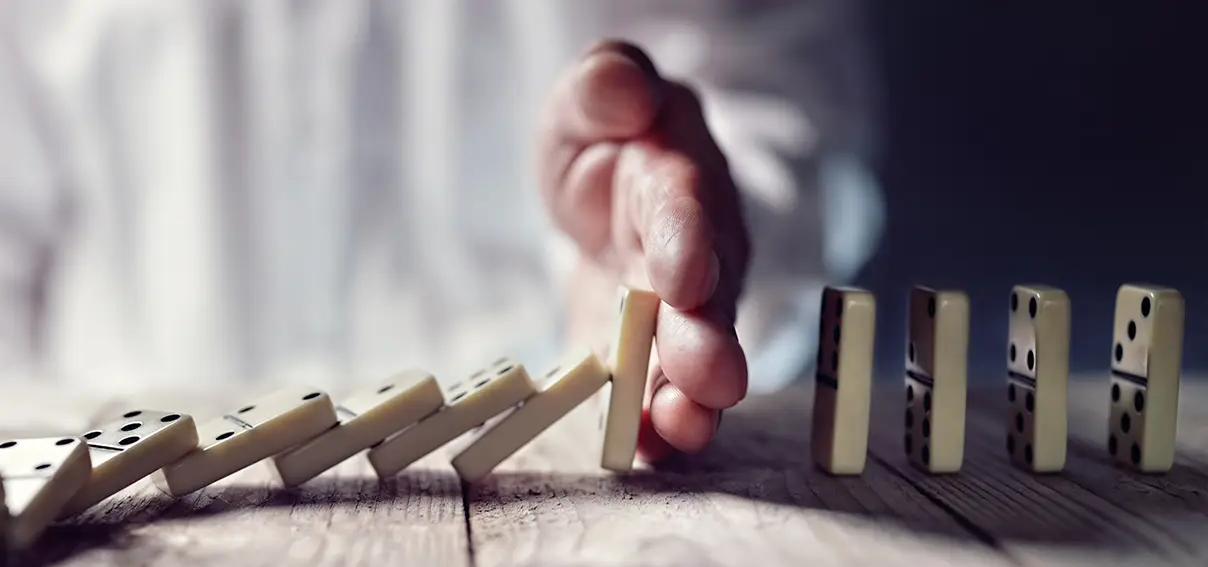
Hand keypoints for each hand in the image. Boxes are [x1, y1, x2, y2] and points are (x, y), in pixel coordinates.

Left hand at [537, 40, 751, 460]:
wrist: (609, 188)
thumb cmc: (607, 137)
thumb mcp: (592, 96)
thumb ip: (605, 85)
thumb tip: (624, 87)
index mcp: (677, 178)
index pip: (685, 206)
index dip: (687, 241)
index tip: (686, 278)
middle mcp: (692, 253)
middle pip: (705, 299)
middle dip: (706, 340)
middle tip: (712, 381)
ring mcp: (674, 312)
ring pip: (689, 357)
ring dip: (688, 398)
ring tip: (685, 431)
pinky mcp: (642, 354)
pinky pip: (651, 392)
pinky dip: (652, 426)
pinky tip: (649, 451)